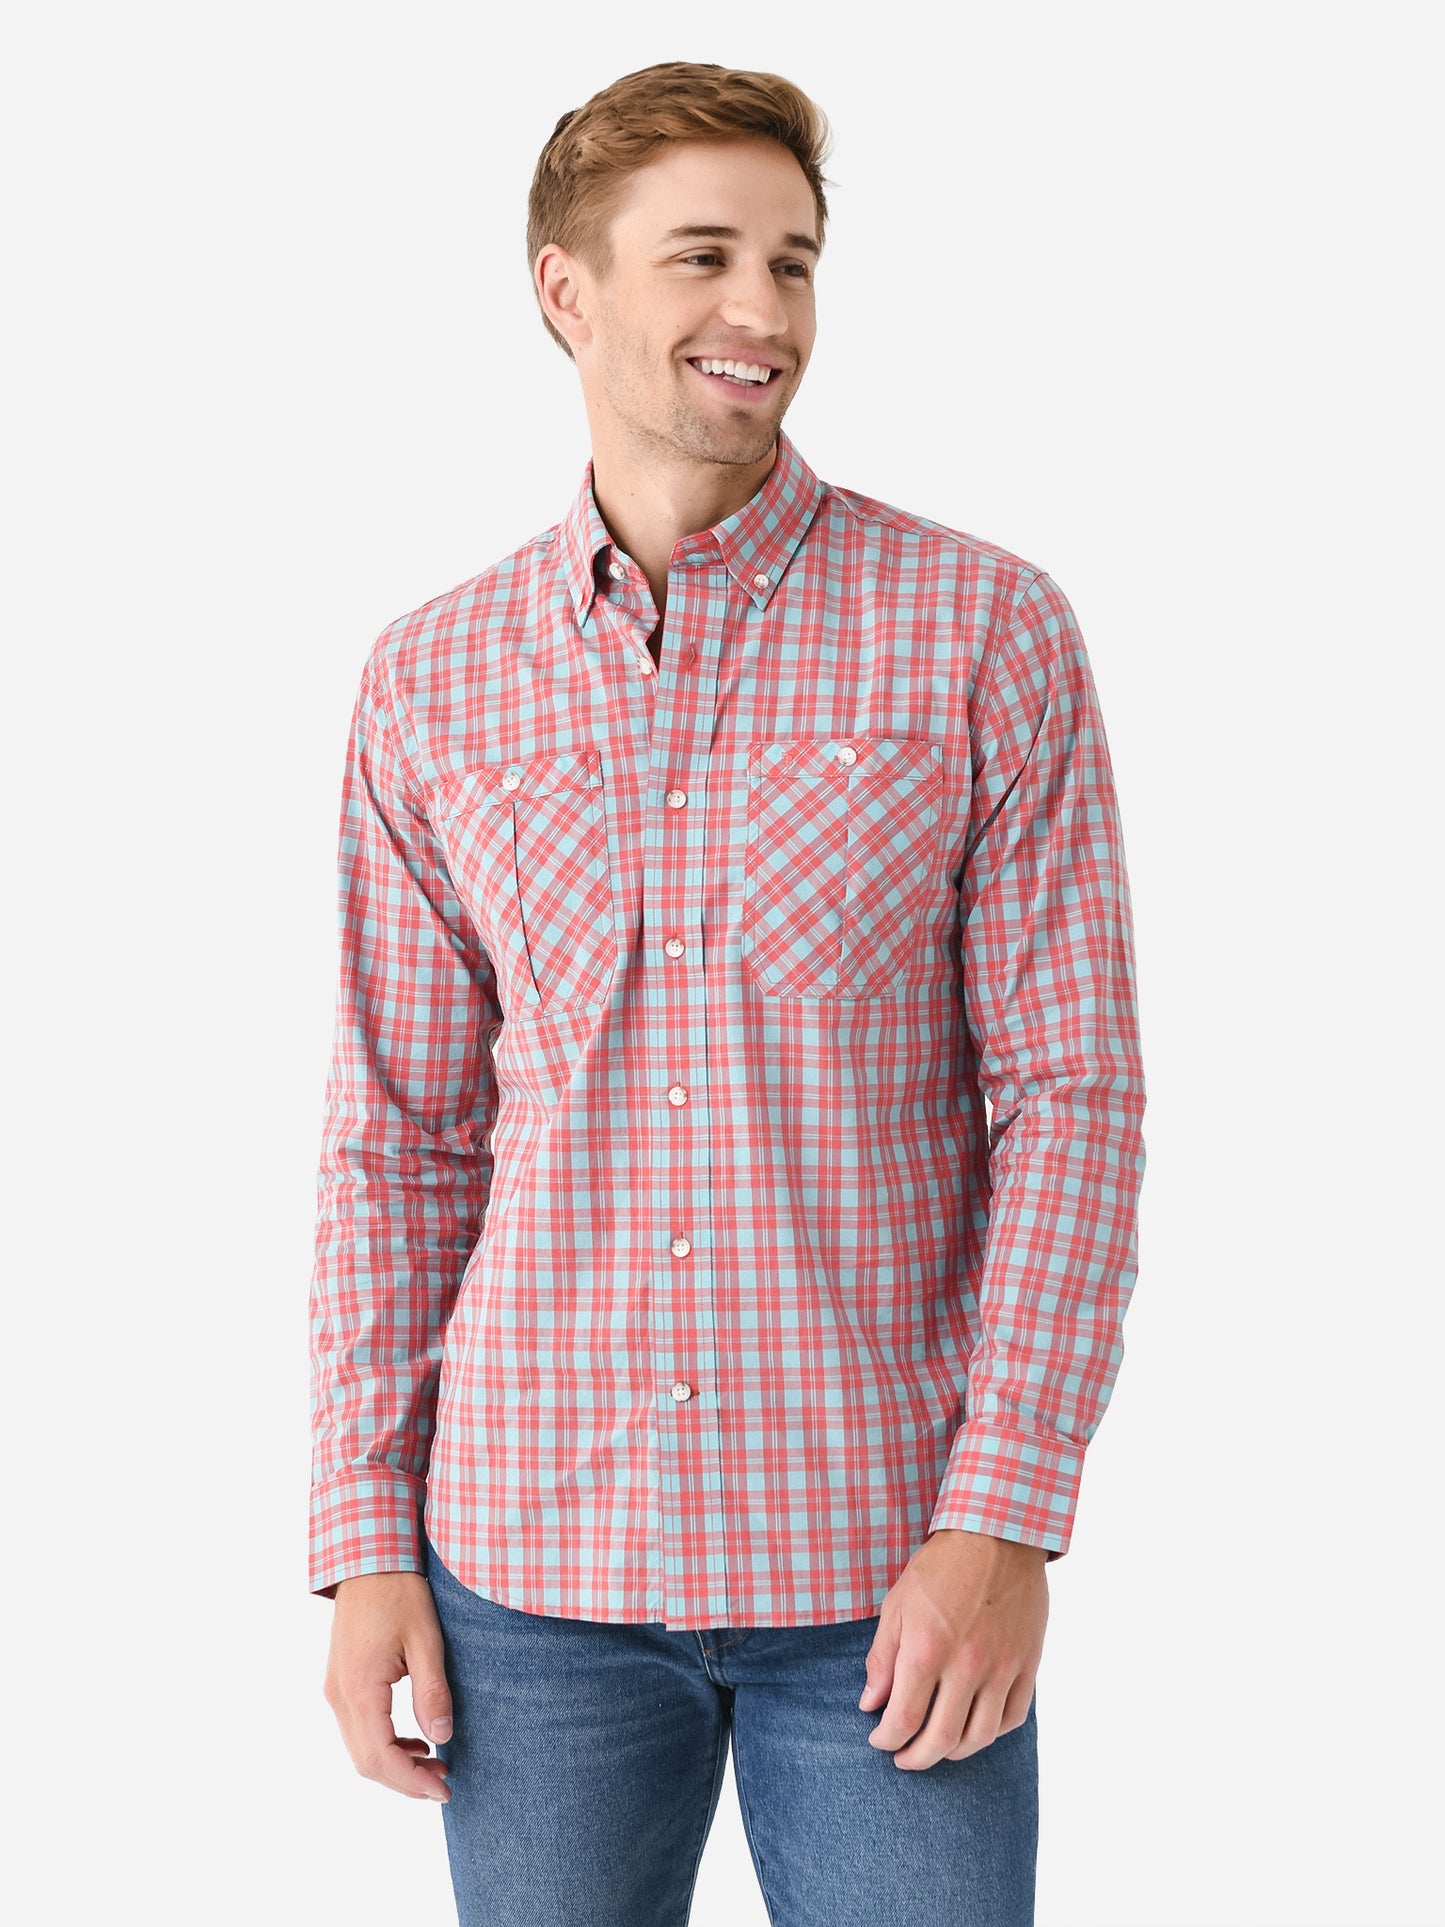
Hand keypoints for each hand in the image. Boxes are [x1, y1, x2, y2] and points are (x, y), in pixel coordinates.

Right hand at [323, 1572, 453, 1801]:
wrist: (369, 1561)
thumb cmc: (399, 1593)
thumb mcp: (426, 1639)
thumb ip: (432, 1691)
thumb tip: (442, 1739)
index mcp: (359, 1688)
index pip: (380, 1757)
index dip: (411, 1782)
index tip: (444, 1789)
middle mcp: (339, 1695)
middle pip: (366, 1761)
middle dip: (405, 1781)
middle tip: (445, 1783)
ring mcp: (335, 1689)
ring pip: (360, 1748)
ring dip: (395, 1764)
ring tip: (436, 1764)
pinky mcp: (341, 1682)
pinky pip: (358, 1729)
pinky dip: (384, 1744)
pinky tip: (415, 1741)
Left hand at [858, 1529, 1047, 1770]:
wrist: (996, 1536)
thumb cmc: (940, 1568)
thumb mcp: (897, 1604)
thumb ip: (883, 1658)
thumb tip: (870, 1703)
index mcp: (927, 1649)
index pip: (904, 1719)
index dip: (887, 1739)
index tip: (879, 1740)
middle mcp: (966, 1665)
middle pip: (941, 1738)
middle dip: (916, 1758)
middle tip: (904, 1759)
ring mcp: (1001, 1667)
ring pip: (979, 1737)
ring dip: (953, 1752)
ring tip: (937, 1748)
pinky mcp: (1027, 1664)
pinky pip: (1012, 1717)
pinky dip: (991, 1733)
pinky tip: (974, 1729)